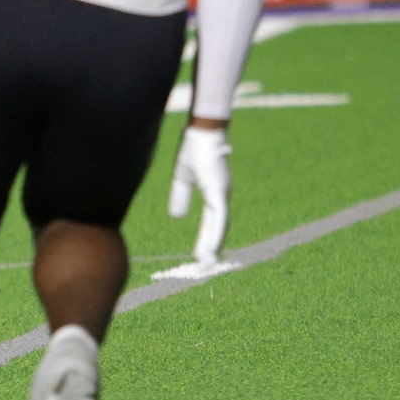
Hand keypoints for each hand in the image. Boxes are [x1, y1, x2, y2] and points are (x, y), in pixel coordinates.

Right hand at [167, 122, 229, 262]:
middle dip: (212, 248)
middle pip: (218, 228)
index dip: (207, 239)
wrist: (201, 131)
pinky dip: (215, 235)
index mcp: (214, 193)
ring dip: (213, 246)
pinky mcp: (219, 192)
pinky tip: (211, 248)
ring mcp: (222, 194)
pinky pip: (218, 218)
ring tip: (207, 264)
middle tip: (206, 267)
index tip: (201, 256)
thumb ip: (181, 196)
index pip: (212, 222)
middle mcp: (222, 196)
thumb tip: (177, 217)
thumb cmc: (193, 148)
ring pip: (220, 227)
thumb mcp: (182, 177)